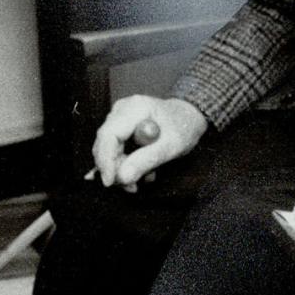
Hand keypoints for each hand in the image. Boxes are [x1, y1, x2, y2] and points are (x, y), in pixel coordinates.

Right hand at [92, 95, 206, 189]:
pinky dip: (124, 163)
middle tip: (132, 186)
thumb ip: (147, 160)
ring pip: (107, 149)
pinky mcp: (119, 127)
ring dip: (121, 168)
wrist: (190, 116)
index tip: (110, 181)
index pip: (108, 135)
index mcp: (135, 108)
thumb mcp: (172, 145)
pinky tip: (139, 169)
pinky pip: (113, 149)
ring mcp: (118, 117)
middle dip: (114, 169)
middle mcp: (122, 109)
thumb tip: (122, 177)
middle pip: (104, 143)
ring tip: (145, 176)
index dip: (106, 160)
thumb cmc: (184, 126)